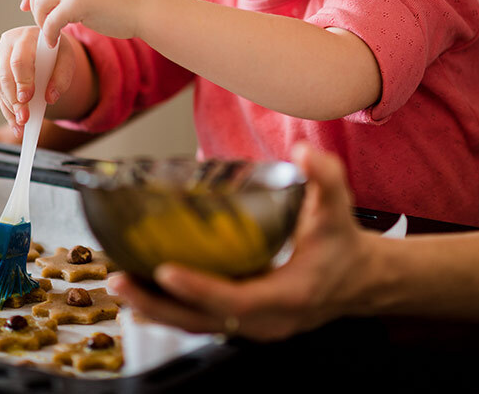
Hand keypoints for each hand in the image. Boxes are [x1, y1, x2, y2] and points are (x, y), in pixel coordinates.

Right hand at [0, 25, 81, 136]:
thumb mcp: (67, 58)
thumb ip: (62, 76)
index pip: (20, 60)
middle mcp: (8, 44)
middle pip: (5, 75)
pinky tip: (15, 124)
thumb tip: (50, 98)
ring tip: (21, 126)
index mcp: (26, 37)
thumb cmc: (57, 51)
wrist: (46, 43)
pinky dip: (7, 110)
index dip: (22, 80)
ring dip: (9, 108)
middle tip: (24, 118)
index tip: (26, 98)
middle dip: (14, 99)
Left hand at [21, 0, 146, 47]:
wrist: (145, 9)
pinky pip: (50, 22)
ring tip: (52, 34)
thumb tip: (61, 0)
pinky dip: (49, 34)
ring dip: (42, 22)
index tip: (25, 6)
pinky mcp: (75, 4)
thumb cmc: (127, 4)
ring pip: (40, 5)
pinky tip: (54, 42)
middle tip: (40, 26)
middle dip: (34, 9)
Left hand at [108, 145, 372, 340]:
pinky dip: (169, 309)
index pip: (239, 299)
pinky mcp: (242, 322)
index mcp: (290, 294)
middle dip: (159, 304)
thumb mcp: (337, 206)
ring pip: (196, 325)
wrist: (357, 280)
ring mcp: (253, 326)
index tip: (166, 271)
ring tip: (120, 284)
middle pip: (204, 320)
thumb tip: (303, 152)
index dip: (201, 288)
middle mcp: (267, 319)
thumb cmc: (342, 243)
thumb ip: (323, 175)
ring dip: (156, 308)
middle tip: (121, 280)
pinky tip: (141, 292)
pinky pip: (199, 321)